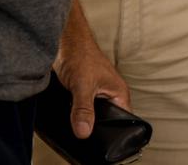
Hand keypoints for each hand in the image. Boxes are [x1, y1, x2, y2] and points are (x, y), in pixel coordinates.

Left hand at [53, 23, 130, 138]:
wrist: (63, 43)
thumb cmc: (81, 55)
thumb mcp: (83, 85)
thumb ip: (83, 109)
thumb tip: (84, 132)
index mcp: (119, 94)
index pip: (124, 121)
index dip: (115, 133)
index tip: (101, 144)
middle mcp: (109, 96)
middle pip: (106, 122)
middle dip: (95, 130)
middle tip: (84, 137)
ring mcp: (96, 96)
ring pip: (92, 117)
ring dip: (83, 121)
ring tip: (74, 127)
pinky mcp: (82, 95)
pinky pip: (82, 111)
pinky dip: (75, 115)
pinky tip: (67, 119)